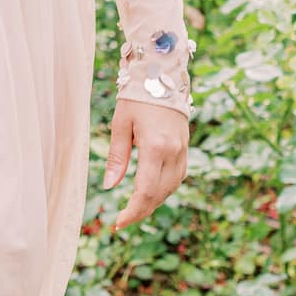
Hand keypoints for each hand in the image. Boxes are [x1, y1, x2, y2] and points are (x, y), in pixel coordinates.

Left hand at [101, 97, 188, 229]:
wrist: (162, 74)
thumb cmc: (136, 96)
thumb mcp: (121, 124)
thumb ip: (116, 157)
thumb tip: (109, 186)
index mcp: (155, 146)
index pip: (146, 191)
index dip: (133, 211)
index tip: (118, 222)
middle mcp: (173, 151)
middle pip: (159, 194)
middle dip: (141, 211)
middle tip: (122, 220)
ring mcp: (183, 150)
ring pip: (171, 188)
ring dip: (153, 202)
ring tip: (134, 209)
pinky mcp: (185, 147)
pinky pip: (177, 177)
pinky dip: (164, 189)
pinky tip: (150, 192)